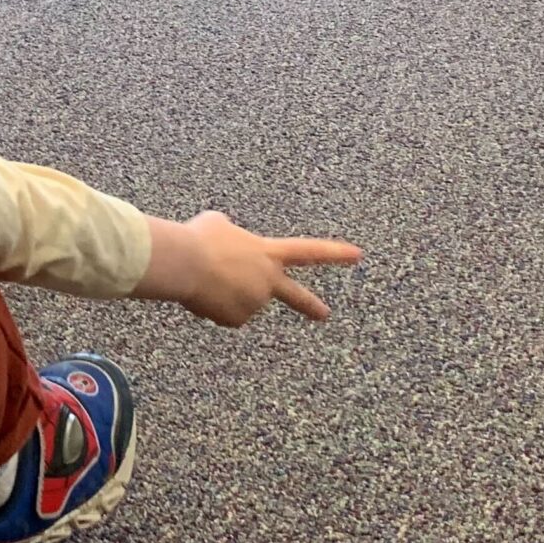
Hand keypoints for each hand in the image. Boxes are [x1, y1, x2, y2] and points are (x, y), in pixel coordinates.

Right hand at [134, 211, 361, 324]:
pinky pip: (224, 314)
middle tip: (324, 315)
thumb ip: (231, 233)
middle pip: (295, 295)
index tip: (357, 255)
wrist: (186, 263)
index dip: (334, 253)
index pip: (309, 251)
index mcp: (268, 253)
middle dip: (311, 306)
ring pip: (239, 300)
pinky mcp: (237, 319)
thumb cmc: (201, 239)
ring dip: (222, 292)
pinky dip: (213, 306)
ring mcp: (255, 302)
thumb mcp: (218, 223)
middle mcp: (268, 280)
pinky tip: (203, 293)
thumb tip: (227, 238)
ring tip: (204, 277)